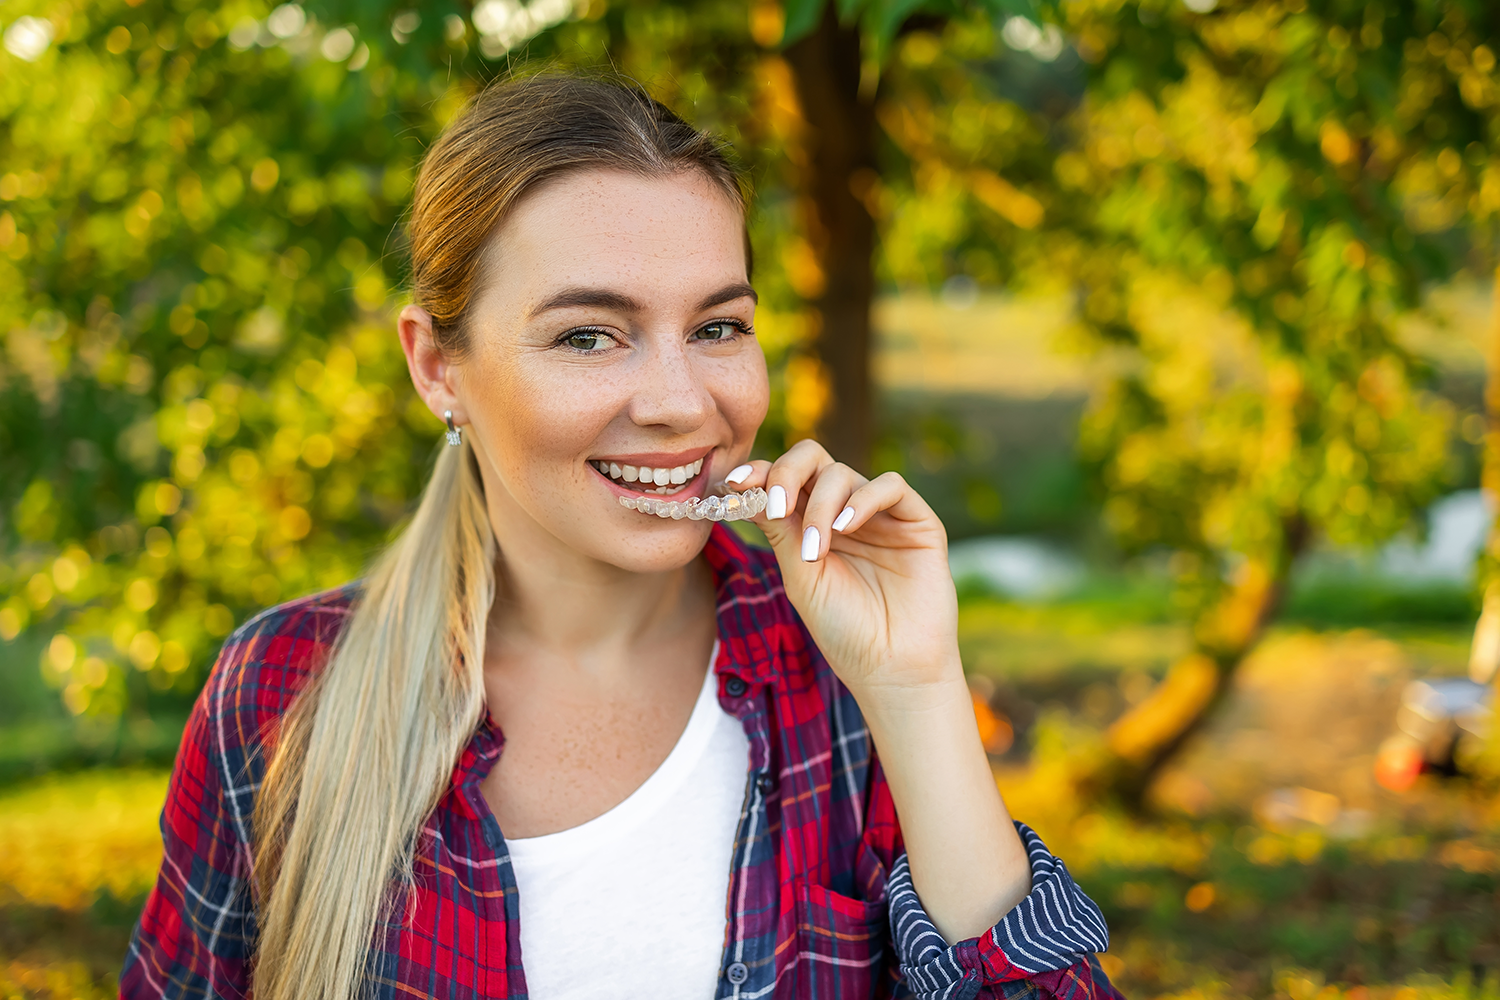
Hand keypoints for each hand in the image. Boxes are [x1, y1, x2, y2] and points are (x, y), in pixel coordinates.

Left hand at [728, 440, 962, 699]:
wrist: (892, 669)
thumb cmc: (843, 629)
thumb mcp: (800, 576)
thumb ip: (779, 528)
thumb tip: (743, 487)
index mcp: (810, 524)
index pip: (783, 480)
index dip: (757, 473)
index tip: (733, 486)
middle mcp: (843, 511)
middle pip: (812, 458)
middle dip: (785, 472)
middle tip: (776, 506)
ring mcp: (880, 514)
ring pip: (843, 473)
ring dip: (820, 505)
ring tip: (817, 549)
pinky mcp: (917, 520)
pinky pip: (890, 486)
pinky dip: (863, 499)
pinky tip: (846, 527)